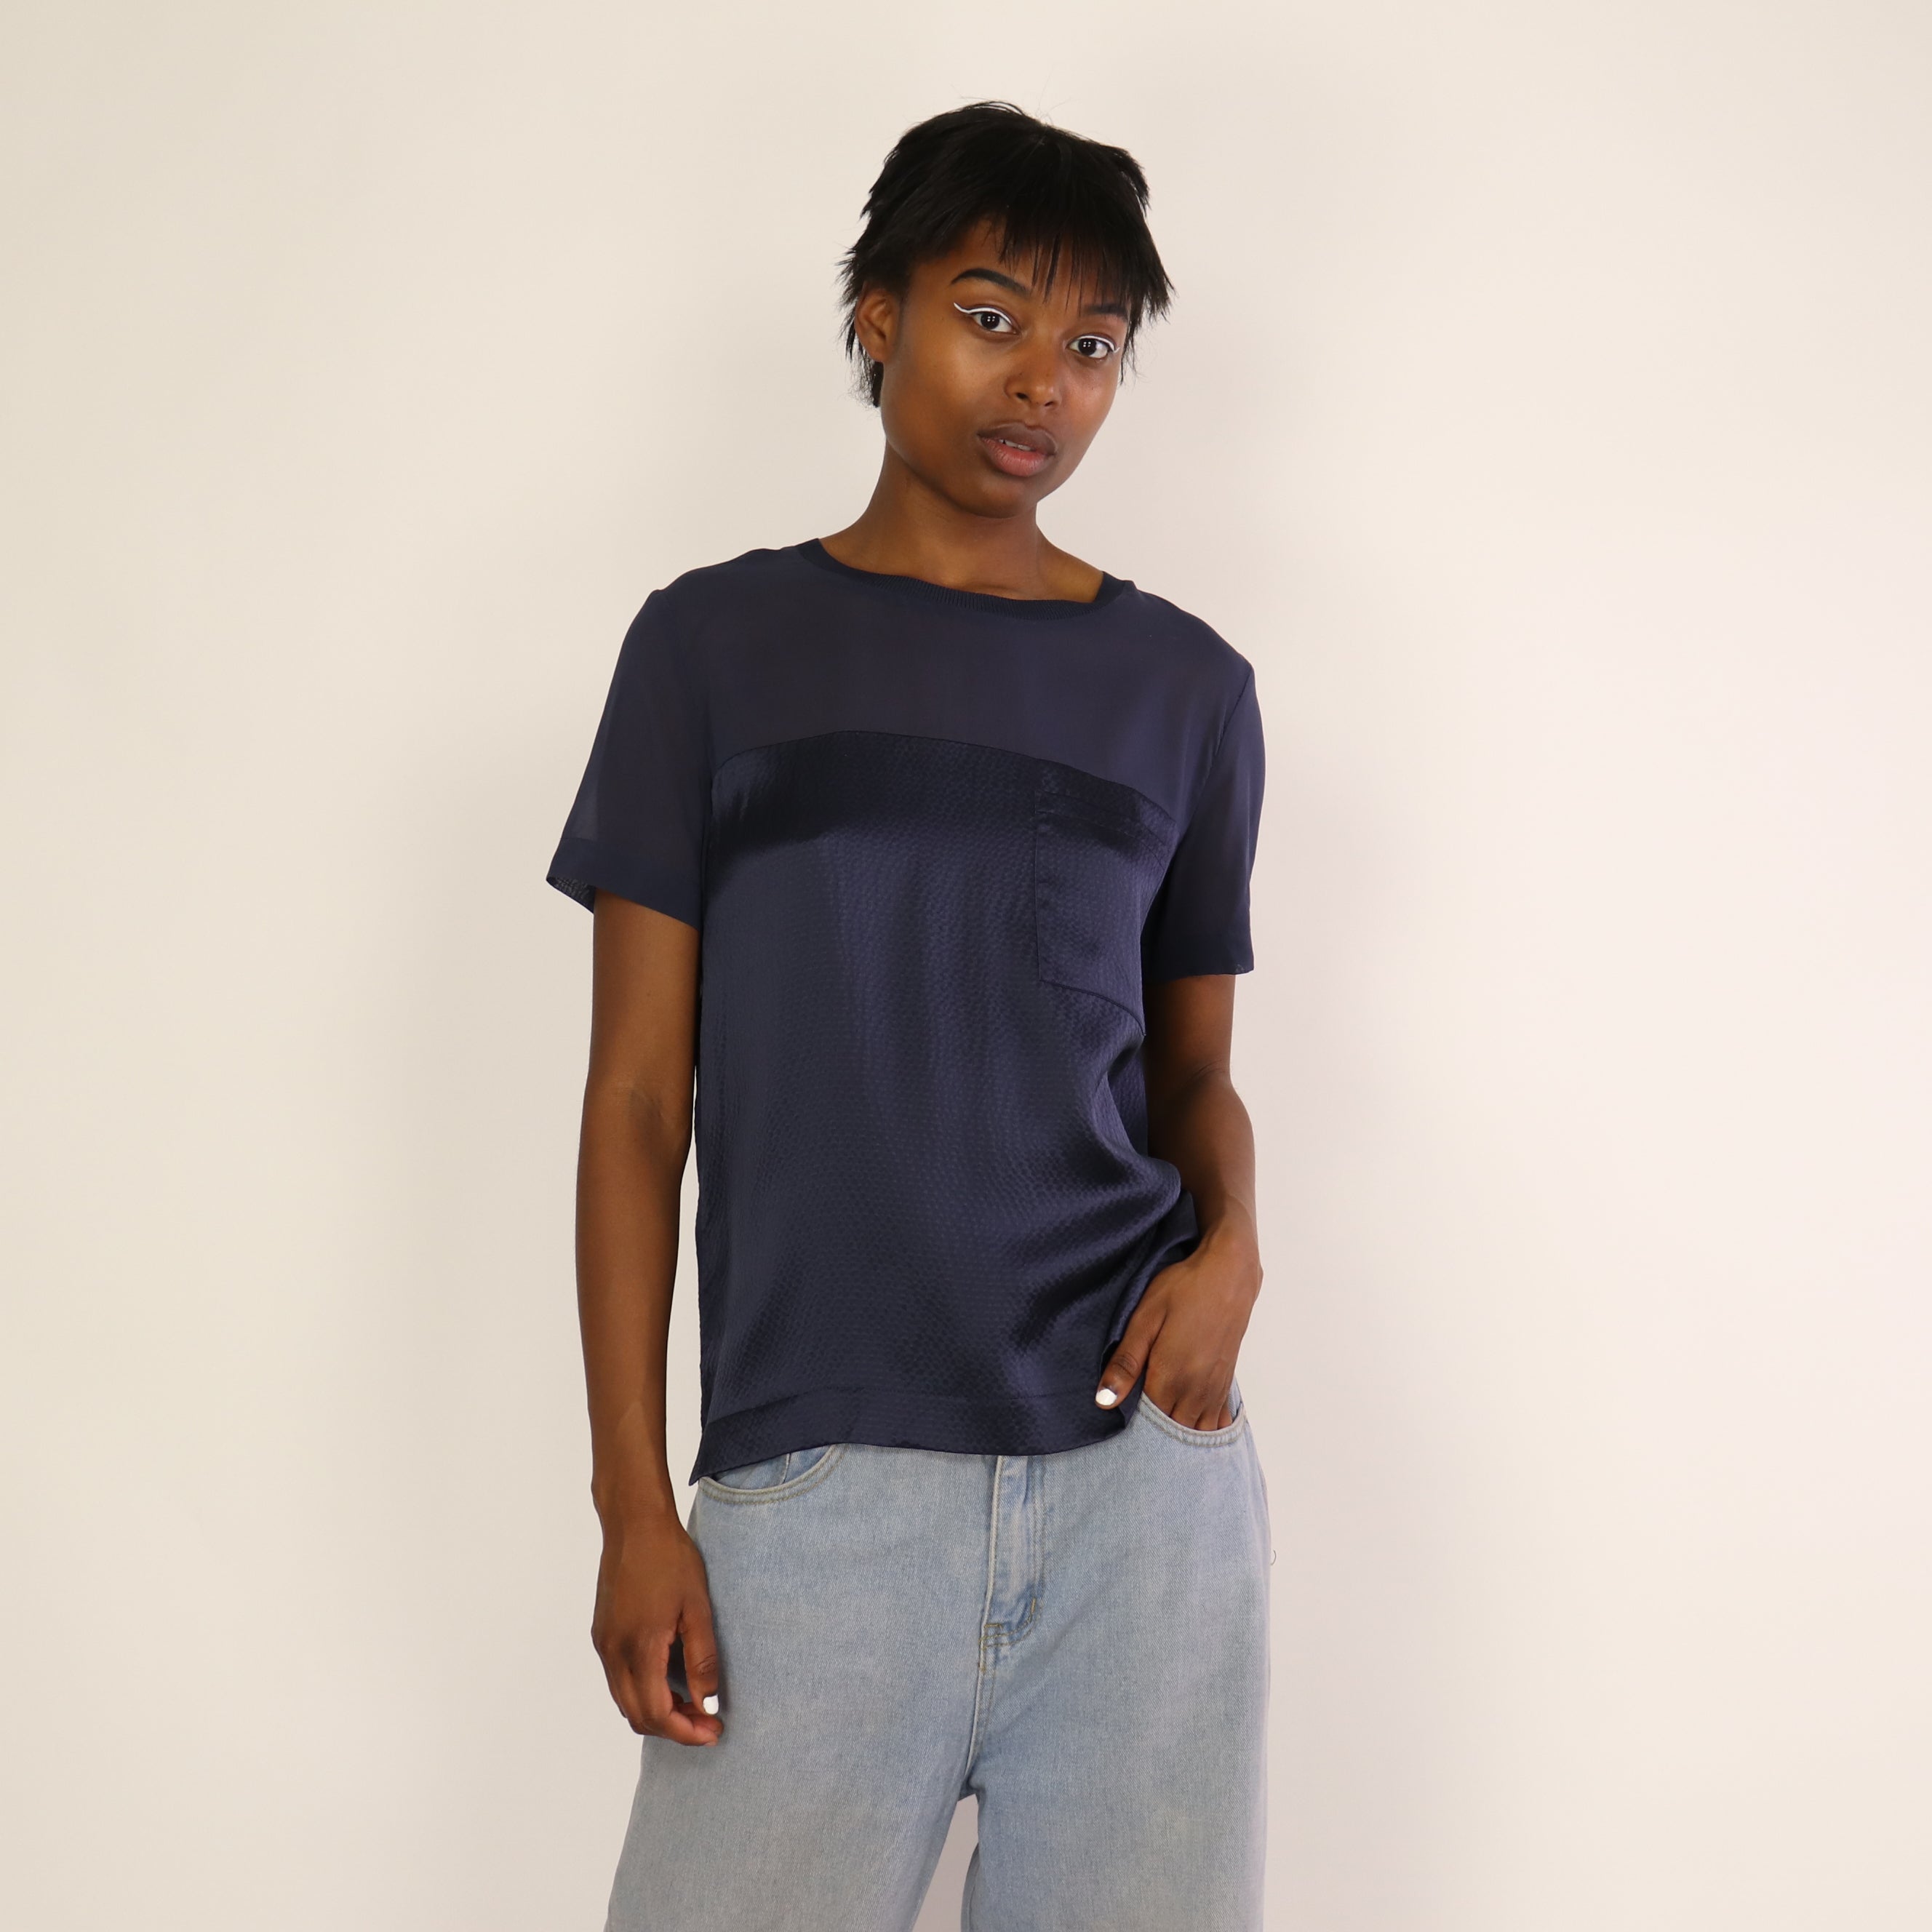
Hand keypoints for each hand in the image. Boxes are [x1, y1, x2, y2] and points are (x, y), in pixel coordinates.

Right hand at [591, 1509, 723, 1745]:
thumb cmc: (670, 1559)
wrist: (634, 1524)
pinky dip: (643, 1692)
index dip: (686, 1732)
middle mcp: (613, 1653)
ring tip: (692, 1701)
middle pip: (638, 1716)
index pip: (657, 1714)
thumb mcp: (697, 1607)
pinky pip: (619, 1681)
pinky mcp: (601, 1635)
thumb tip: (707, 1704)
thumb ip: (701, 1659)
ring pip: (625, 1702)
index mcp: (639, 1648)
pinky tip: (669, 1678)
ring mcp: (603, 1645)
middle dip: (673, 1728)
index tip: (713, 1731)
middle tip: (707, 1721)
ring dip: (657, 1711)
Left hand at [1095, 1226, 1260, 1428]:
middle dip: (1154, 1434)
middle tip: (1136, 1426)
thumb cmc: (1184, 1290)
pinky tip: (1191, 1424)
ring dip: (1178, 1433)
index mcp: (1171, 1377)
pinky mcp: (1226, 1380)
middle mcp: (1195, 1390)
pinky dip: (1203, 1427)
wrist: (1229, 1274)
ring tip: (1160, 1428)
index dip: (1132, 1426)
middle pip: (1172, 1431)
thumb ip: (1126, 1362)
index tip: (1119, 1422)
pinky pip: (1216, 1419)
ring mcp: (1214, 1388)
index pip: (1148, 1423)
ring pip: (1195, 1429)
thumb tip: (1104, 1401)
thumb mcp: (1145, 1318)